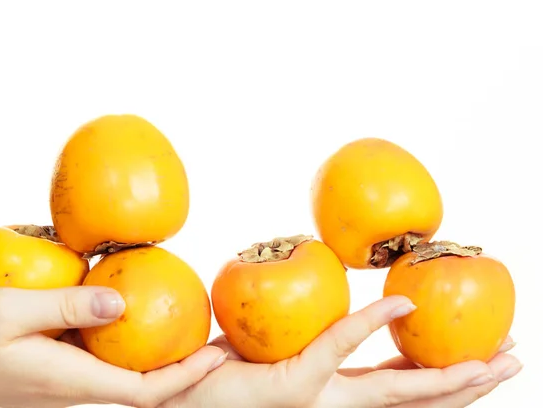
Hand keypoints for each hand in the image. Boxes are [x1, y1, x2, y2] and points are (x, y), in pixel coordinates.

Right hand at [0, 284, 226, 407]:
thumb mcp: (9, 311)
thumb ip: (67, 306)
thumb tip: (122, 302)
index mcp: (66, 381)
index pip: (142, 392)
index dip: (184, 376)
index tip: (214, 355)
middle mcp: (69, 389)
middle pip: (139, 387)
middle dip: (179, 368)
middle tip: (209, 337)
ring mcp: (59, 381)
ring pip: (120, 373)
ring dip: (154, 354)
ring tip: (181, 322)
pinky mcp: (49, 368)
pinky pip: (97, 359)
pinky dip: (123, 341)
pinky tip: (130, 314)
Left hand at [162, 296, 520, 407]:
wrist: (182, 397)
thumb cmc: (227, 368)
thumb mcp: (283, 349)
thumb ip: (314, 334)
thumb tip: (334, 296)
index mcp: (340, 393)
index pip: (399, 383)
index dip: (439, 371)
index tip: (478, 351)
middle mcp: (341, 402)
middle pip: (417, 396)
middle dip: (468, 381)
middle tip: (513, 357)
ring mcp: (324, 398)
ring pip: (398, 388)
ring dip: (447, 371)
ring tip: (496, 358)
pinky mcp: (298, 382)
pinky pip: (341, 346)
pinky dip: (370, 324)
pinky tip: (402, 304)